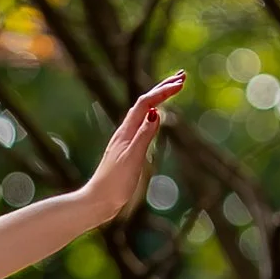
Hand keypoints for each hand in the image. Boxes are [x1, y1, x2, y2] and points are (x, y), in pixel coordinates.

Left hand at [84, 74, 183, 225]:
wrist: (97, 202)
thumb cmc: (114, 183)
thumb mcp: (132, 158)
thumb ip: (144, 135)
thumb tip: (157, 112)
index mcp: (126, 131)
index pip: (146, 103)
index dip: (162, 91)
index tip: (181, 82)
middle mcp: (125, 132)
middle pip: (144, 103)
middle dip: (162, 88)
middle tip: (182, 77)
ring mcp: (125, 141)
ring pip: (142, 112)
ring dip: (158, 98)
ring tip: (172, 88)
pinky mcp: (127, 150)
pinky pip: (142, 124)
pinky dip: (153, 114)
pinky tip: (156, 116)